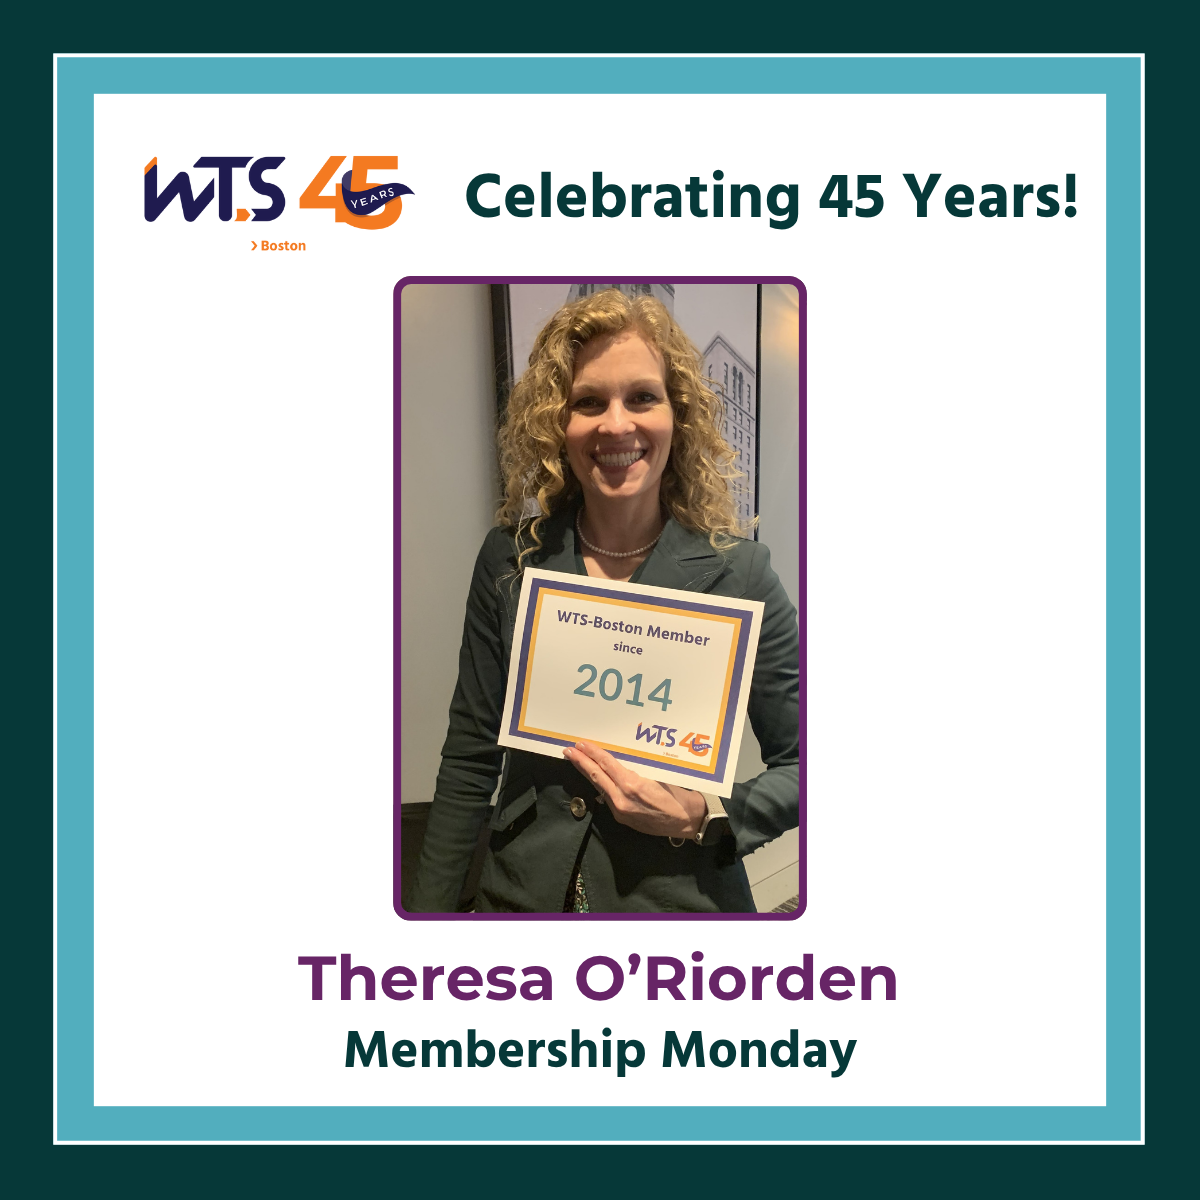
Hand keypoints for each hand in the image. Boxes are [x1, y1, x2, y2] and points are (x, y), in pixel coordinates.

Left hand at [563, 741, 706, 839]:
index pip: (607, 764)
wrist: (686, 820)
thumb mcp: (657, 775)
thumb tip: (618, 761)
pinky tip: (594, 777)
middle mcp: (622, 798)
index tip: (581, 744)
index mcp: (632, 785)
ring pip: (599, 786)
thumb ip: (635, 770)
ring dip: (587, 773)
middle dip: (580, 762)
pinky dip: (599, 784)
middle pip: (596, 776)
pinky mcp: (621, 817)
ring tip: (576, 760)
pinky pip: (607, 797)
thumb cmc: (677, 794)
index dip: (592, 753)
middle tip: (568, 750)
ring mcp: (620, 810)